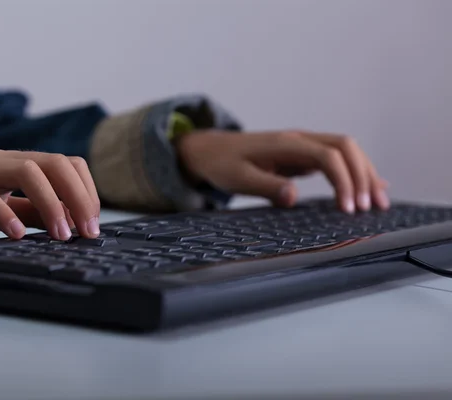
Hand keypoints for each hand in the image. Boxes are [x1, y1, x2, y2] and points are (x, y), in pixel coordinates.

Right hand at [0, 150, 99, 239]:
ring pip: (27, 170)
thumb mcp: (2, 212)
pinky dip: (4, 212)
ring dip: (51, 203)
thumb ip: (33, 213)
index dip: (86, 190)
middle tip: (88, 231)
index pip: (66, 164)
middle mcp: (1, 161)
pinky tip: (16, 235)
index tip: (93, 223)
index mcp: (17, 164)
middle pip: (54, 163)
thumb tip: (69, 223)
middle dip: (79, 197)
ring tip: (61, 236)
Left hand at [175, 130, 389, 212]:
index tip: (347, 210)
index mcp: (285, 143)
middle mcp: (299, 139)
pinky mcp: (302, 155)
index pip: (327, 155)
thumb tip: (294, 198)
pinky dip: (354, 173)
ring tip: (378, 203)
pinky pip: (336, 159)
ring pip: (345, 151)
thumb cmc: (222, 164)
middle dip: (363, 175)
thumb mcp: (238, 179)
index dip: (343, 181)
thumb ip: (266, 186)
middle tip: (372, 208)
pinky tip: (369, 188)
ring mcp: (303, 145)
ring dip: (364, 173)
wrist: (209, 150)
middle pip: (345, 147)